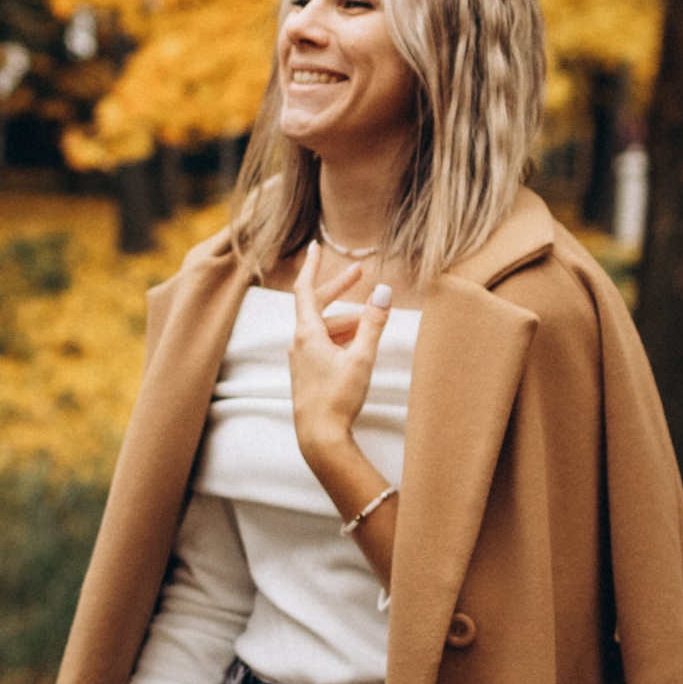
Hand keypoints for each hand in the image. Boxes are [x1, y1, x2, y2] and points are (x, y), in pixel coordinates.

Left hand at [288, 259, 393, 468]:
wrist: (319, 437)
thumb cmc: (337, 398)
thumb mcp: (362, 358)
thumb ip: (373, 324)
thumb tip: (383, 292)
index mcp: (307, 333)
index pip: (306, 289)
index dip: (312, 266)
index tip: (316, 246)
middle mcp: (299, 342)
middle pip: (318, 306)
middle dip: (339, 289)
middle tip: (360, 273)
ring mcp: (302, 358)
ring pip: (325, 328)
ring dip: (347, 321)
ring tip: (370, 322)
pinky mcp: (308, 373)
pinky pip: (324, 345)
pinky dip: (341, 338)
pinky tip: (358, 345)